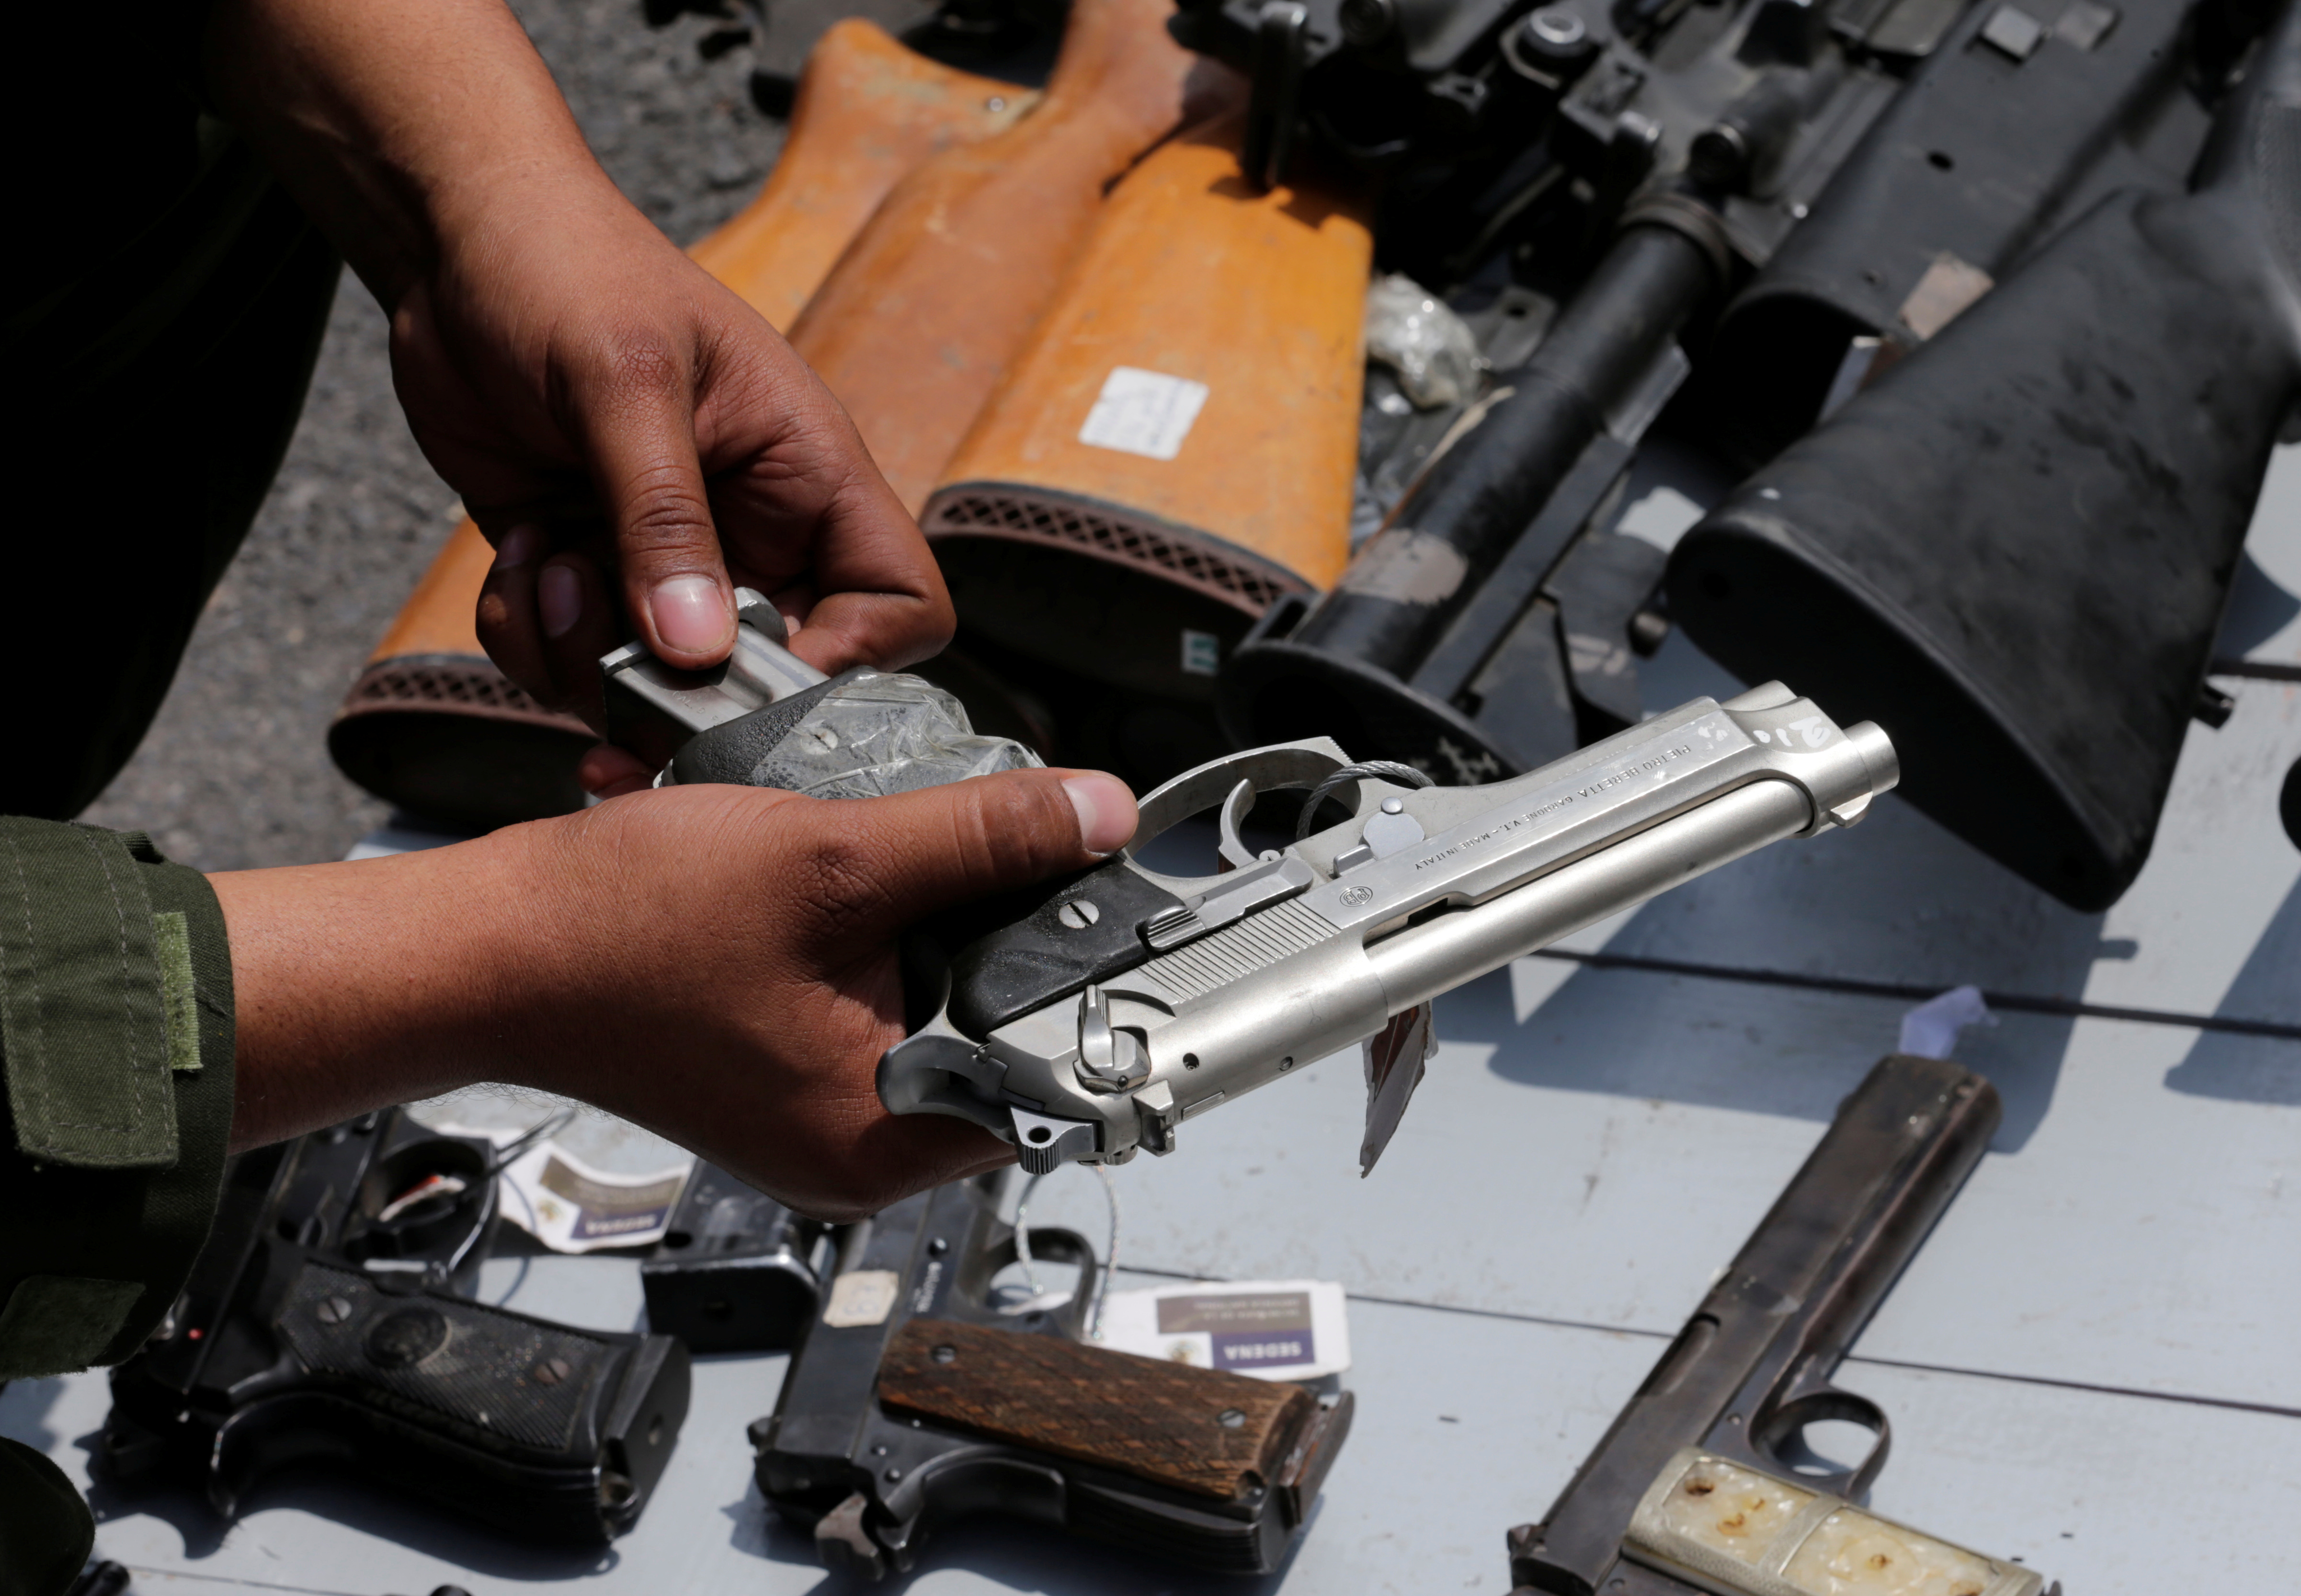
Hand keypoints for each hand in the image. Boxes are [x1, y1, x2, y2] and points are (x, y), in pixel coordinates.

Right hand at [212, 769, 1138, 1218]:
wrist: (490, 945)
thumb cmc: (623, 926)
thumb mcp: (832, 858)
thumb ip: (980, 838)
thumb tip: (1099, 815)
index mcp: (883, 1135)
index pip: (1051, 1078)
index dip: (1091, 983)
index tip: (1116, 901)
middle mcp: (859, 1149)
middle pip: (1002, 1041)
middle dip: (1017, 942)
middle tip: (1025, 851)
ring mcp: (820, 1117)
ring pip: (941, 1015)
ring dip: (949, 932)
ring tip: (938, 857)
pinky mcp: (788, 1075)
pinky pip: (881, 1010)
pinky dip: (892, 943)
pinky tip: (874, 881)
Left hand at [418, 186, 952, 727]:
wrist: (456, 239)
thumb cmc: (565, 269)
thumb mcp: (624, 379)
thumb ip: (663, 518)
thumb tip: (696, 650)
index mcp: (808, 476)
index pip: (899, 605)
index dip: (851, 664)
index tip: (753, 676)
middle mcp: (753, 535)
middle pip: (771, 678)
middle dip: (682, 693)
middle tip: (611, 675)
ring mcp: (668, 564)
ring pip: (659, 690)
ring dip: (585, 662)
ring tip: (548, 564)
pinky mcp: (590, 577)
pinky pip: (573, 666)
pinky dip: (532, 637)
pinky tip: (521, 554)